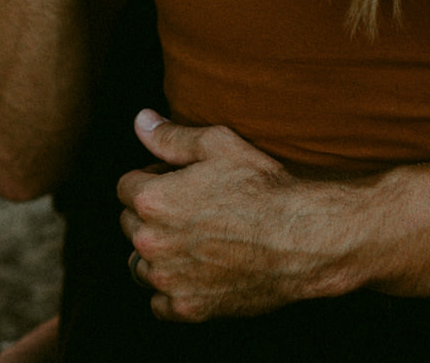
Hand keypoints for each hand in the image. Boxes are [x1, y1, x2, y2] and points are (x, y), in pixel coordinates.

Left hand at [117, 110, 365, 321]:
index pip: (126, 186)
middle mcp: (150, 241)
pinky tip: (198, 272)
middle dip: (152, 214)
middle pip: (130, 223)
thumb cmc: (263, 186)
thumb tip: (140, 121)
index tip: (179, 183)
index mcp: (152, 199)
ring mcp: (168, 279)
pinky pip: (159, 301)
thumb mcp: (219, 146)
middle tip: (192, 208)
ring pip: (140, 263)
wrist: (303, 238)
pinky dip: (172, 288)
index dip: (152, 179)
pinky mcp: (187, 308)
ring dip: (157, 252)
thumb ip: (171, 137)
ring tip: (194, 240)